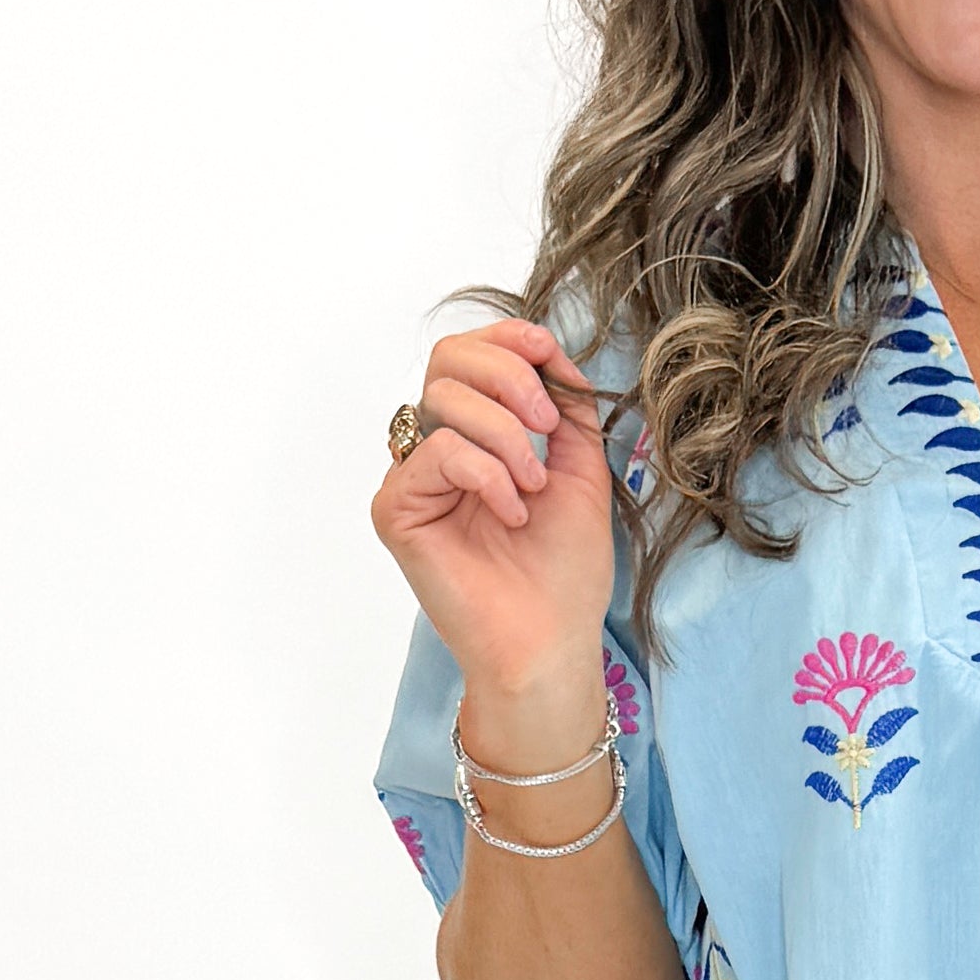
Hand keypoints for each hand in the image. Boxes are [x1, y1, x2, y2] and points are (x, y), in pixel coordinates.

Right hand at [368, 319, 617, 715]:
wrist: (552, 641)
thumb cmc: (565, 571)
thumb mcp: (581, 469)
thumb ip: (566, 407)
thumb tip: (552, 354)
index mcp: (476, 436)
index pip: (469, 355)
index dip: (507, 338)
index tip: (549, 352)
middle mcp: (437, 451)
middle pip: (448, 359)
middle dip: (508, 376)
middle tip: (546, 426)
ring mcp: (413, 480)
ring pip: (443, 400)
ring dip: (506, 435)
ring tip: (533, 488)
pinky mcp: (397, 510)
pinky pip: (437, 452)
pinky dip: (487, 474)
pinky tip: (512, 512)